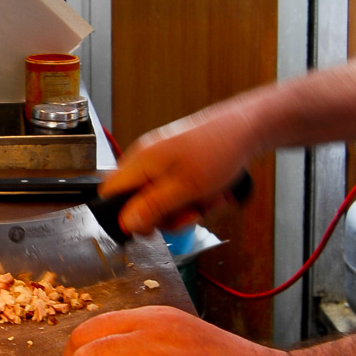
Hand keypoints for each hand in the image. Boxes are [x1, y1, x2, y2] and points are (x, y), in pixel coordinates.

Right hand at [102, 101, 262, 235]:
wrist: (245, 129)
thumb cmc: (218, 150)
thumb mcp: (186, 188)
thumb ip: (153, 206)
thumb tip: (126, 223)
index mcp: (140, 161)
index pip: (109, 192)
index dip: (123, 215)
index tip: (149, 226)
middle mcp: (146, 160)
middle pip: (139, 203)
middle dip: (167, 216)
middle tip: (189, 213)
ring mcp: (163, 163)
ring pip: (163, 201)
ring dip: (187, 209)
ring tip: (208, 200)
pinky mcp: (178, 166)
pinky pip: (178, 193)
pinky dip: (196, 199)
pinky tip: (213, 194)